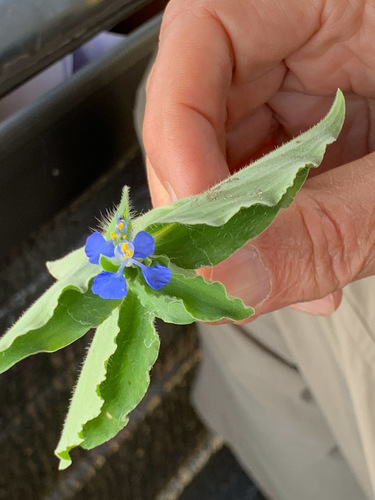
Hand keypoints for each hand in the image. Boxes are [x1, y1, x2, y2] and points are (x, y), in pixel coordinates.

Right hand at [143, 0, 374, 317]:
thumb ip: (330, 226)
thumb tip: (233, 285)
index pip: (197, 41)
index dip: (180, 144)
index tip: (200, 232)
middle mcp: (293, 24)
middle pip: (197, 110)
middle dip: (210, 205)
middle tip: (232, 273)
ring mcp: (297, 71)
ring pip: (223, 151)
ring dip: (245, 227)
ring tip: (289, 274)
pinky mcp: (308, 112)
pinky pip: (262, 168)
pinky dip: (275, 224)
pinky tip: (307, 253)